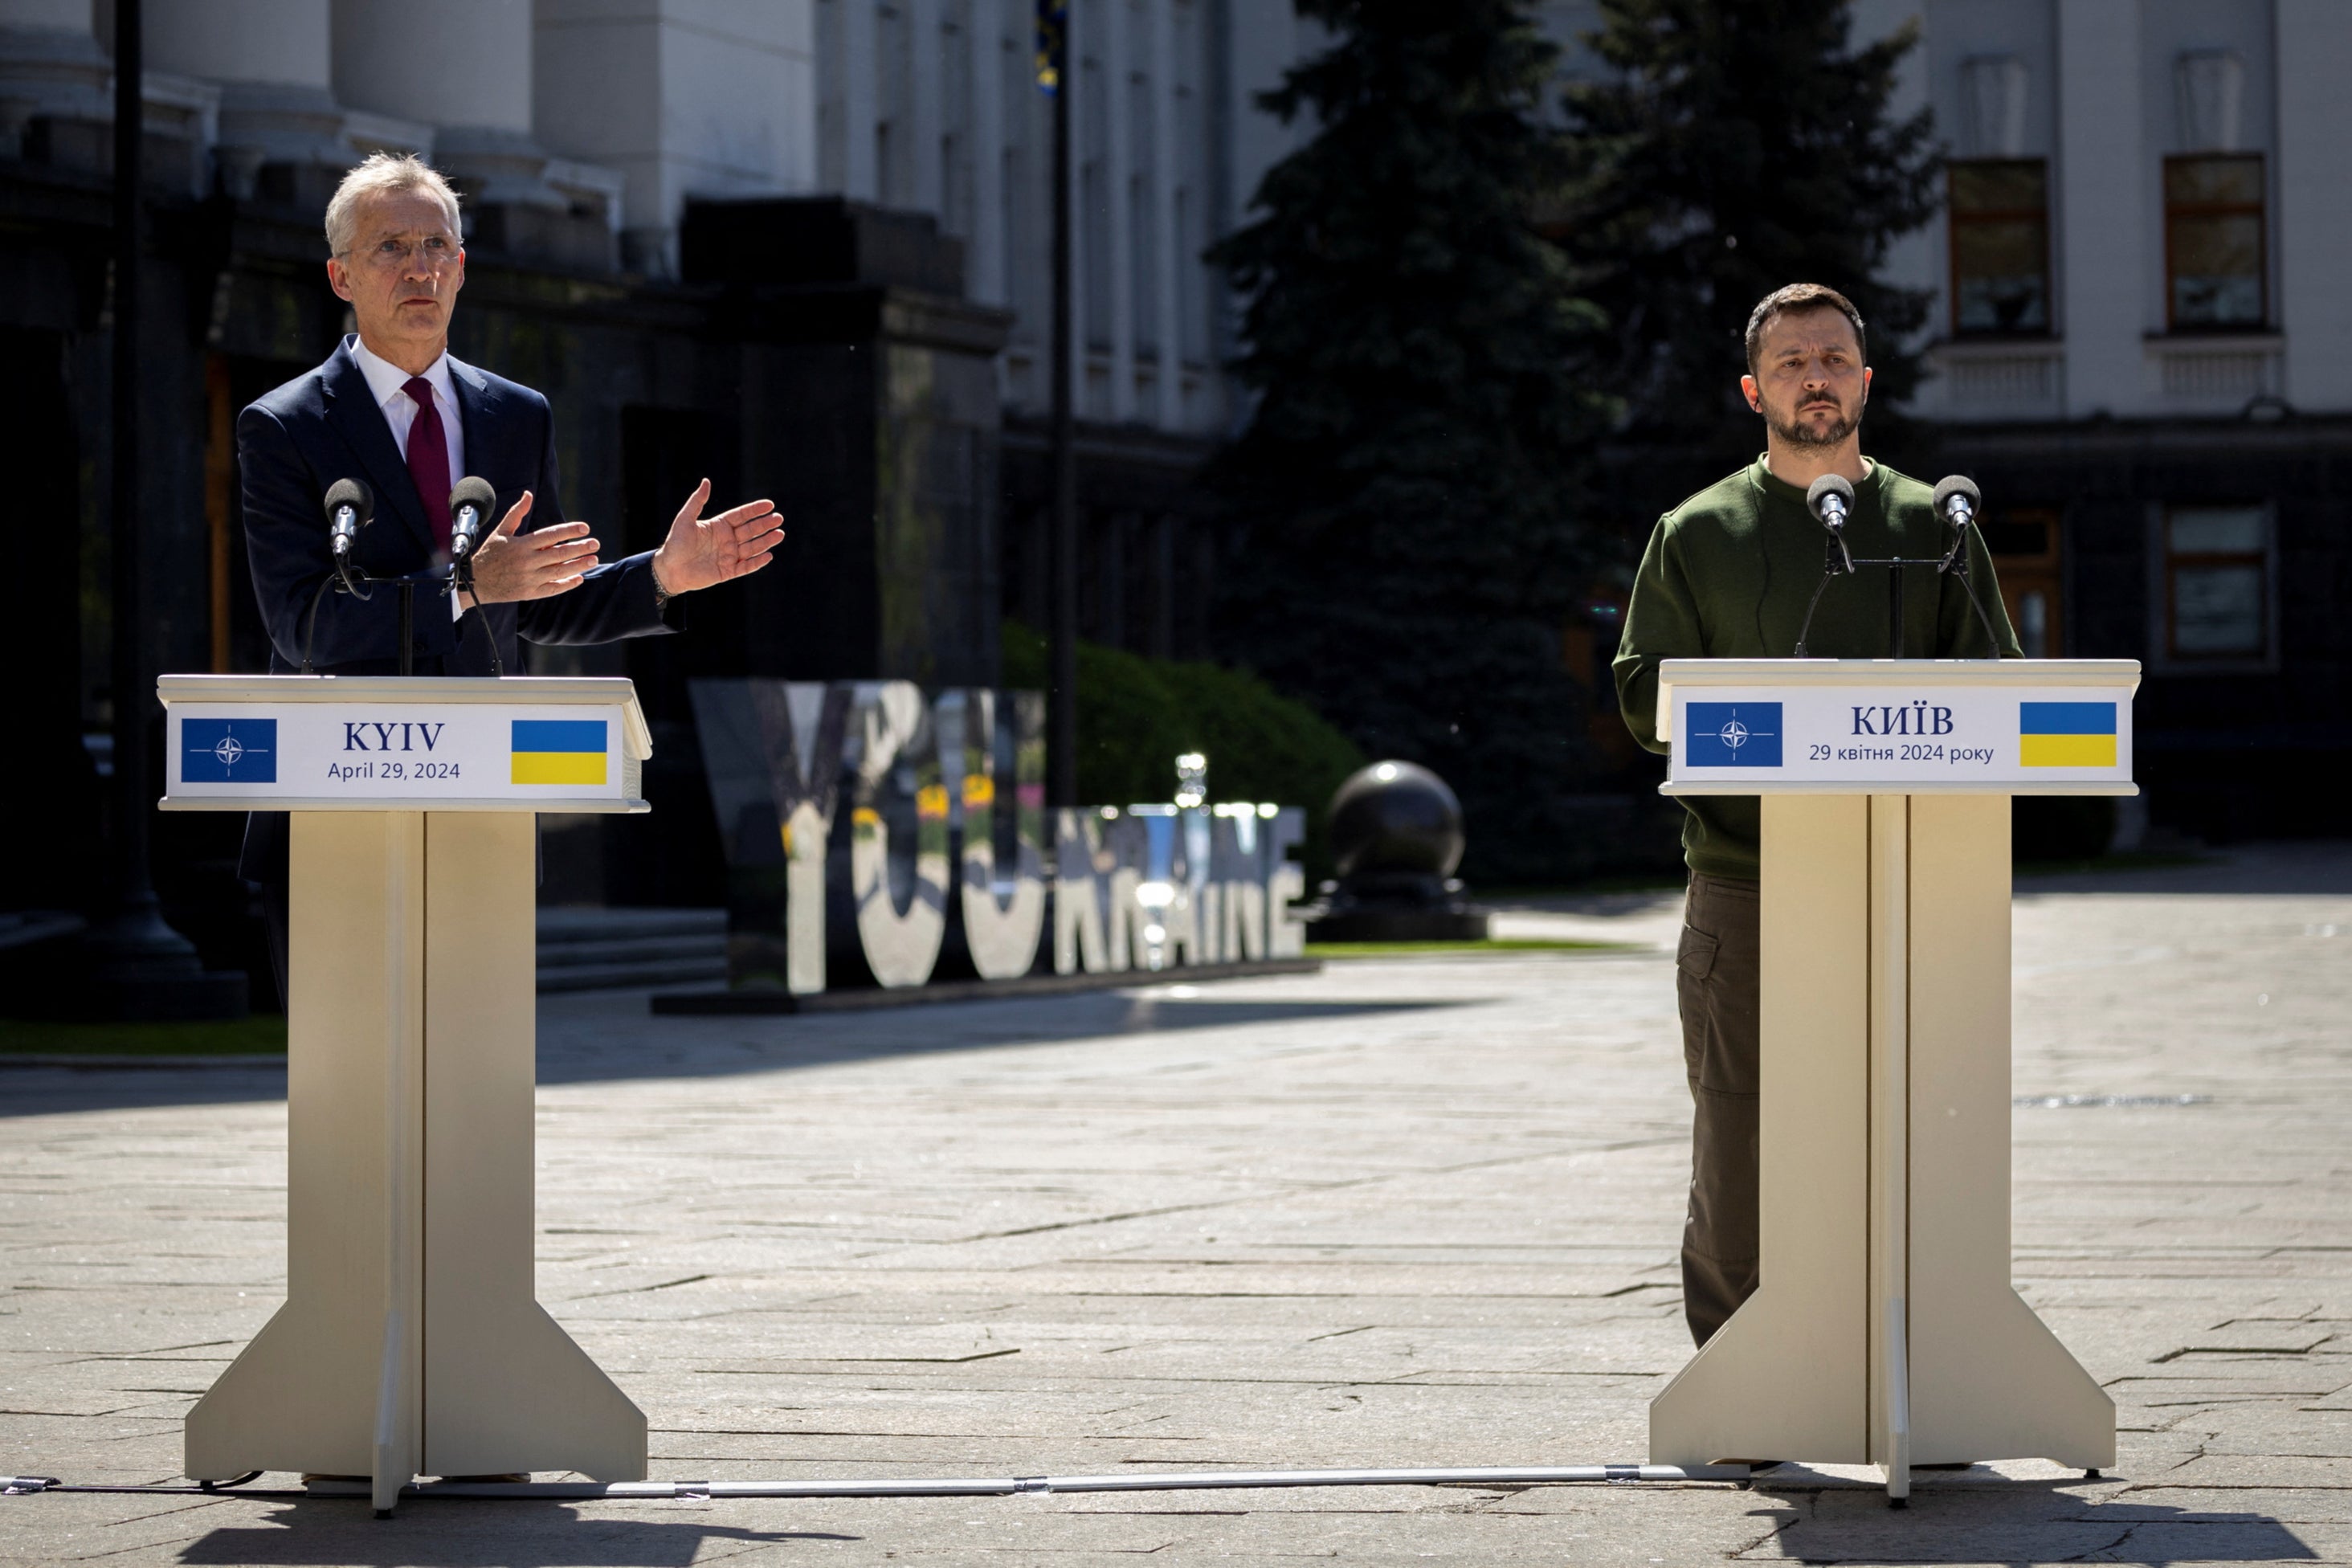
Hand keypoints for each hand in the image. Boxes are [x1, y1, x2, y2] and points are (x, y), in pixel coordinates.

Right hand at [459, 491, 599, 606]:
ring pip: (559, 571)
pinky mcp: (529, 593)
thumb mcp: (500, 531)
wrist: (474, 582)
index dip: (569, 530)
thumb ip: (516, 513)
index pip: (550, 535)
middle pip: (559, 554)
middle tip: (595, 544)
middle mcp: (527, 561)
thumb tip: (528, 494)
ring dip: (579, 565)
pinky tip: (579, 578)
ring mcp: (529, 578)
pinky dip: (567, 584)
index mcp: (521, 544)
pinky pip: (553, 589)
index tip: (585, 528)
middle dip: (580, 548)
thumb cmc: (489, 553)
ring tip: (594, 559)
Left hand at [649, 479, 781, 597]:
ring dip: (766, 541)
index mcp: (719, 526)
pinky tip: (768, 555)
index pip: (741, 516)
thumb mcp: (685, 519)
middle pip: (750, 531)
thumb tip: (706, 481)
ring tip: (780, 534)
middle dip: (765, 525)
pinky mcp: (728, 572)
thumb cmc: (676, 543)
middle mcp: (727, 540)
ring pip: (752, 548)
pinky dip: (757, 562)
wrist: (670, 569)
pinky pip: (746, 567)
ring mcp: (729, 556)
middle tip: (779, 519)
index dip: (755, 510)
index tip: (769, 505)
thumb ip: (697, 501)